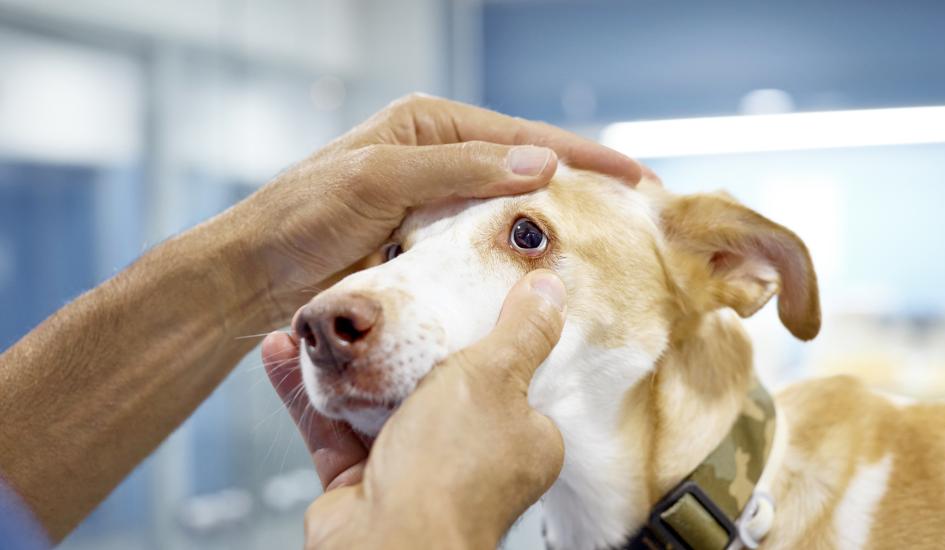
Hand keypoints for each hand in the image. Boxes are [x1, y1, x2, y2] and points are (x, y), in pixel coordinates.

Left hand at [224, 94, 646, 326]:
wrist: (254, 277)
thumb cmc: (303, 217)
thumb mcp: (379, 179)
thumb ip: (458, 169)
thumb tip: (541, 162)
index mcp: (428, 126)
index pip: (520, 137)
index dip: (582, 157)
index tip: (636, 177)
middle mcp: (437, 161)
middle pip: (524, 172)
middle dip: (579, 190)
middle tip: (637, 215)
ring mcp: (433, 207)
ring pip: (507, 214)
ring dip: (551, 228)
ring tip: (610, 247)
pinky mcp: (426, 248)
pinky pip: (482, 249)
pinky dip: (514, 258)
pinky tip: (545, 274)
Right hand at [262, 270, 566, 548]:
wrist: (387, 543)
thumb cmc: (452, 464)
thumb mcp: (493, 377)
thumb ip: (521, 332)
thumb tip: (550, 288)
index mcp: (520, 439)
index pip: (511, 379)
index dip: (483, 338)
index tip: (454, 299)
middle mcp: (470, 458)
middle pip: (436, 387)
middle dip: (399, 345)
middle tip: (377, 305)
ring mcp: (414, 470)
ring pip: (376, 401)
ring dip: (343, 361)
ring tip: (319, 320)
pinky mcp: (363, 482)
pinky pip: (333, 426)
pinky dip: (306, 391)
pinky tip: (283, 351)